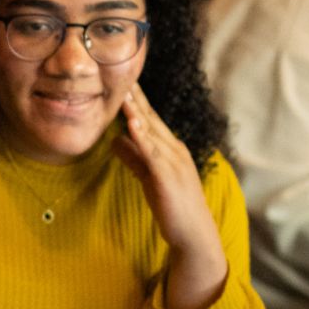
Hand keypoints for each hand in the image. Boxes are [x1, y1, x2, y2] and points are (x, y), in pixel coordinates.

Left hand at [112, 84, 226, 308]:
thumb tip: (115, 140)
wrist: (193, 234)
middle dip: (136, 98)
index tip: (122, 80)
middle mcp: (174, 150)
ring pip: (152, 133)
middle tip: (121, 74)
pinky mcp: (168, 177)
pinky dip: (142, 138)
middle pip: (151, 119)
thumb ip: (133, 157)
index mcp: (170, 148)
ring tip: (124, 94)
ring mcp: (173, 162)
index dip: (137, 99)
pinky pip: (153, 154)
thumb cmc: (172, 205)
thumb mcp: (148, 176)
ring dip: (137, 112)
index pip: (150, 118)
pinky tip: (132, 125)